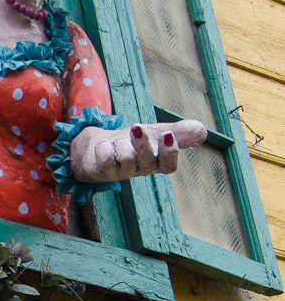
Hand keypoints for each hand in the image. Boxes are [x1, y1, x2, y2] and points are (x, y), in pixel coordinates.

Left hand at [70, 120, 206, 183]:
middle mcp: (140, 170)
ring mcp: (121, 173)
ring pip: (126, 158)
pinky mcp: (102, 171)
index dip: (170, 153)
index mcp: (156, 162)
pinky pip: (105, 158)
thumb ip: (178, 132)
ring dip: (121, 141)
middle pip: (147, 162)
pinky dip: (104, 146)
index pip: (169, 166)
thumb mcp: (155, 133)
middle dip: (143, 143)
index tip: (167, 134)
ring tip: (117, 139)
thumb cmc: (131, 142)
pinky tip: (104, 145)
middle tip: (137, 127)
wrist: (97, 147)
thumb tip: (202, 130)